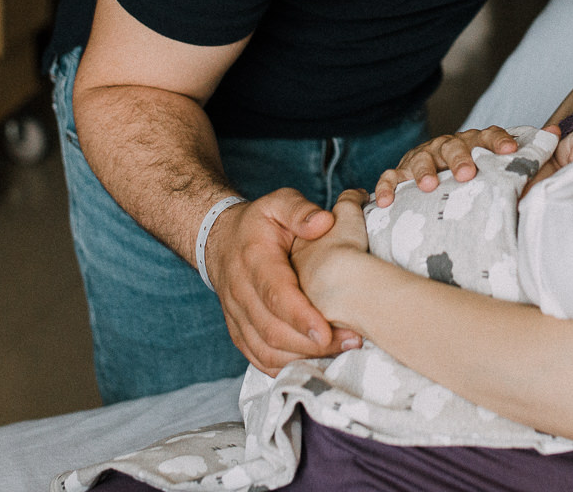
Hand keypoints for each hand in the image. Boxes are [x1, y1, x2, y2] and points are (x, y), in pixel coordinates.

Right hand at [203, 188, 356, 374]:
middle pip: (273, 330)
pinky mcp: (240, 333)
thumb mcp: (278, 203)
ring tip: (341, 353)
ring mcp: (238, 317)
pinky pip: (260, 359)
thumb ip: (300, 211)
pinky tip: (317, 365)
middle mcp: (241, 293)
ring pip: (266, 351)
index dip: (300, 316)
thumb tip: (324, 223)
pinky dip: (287, 368)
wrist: (221, 242)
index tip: (326, 330)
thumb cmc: (260, 223)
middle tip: (351, 341)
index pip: (275, 294)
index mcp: (254, 261)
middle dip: (312, 344)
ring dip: (303, 359)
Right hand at [373, 126, 520, 206]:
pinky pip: (389, 177)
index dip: (499, 141)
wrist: (437, 174)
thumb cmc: (475, 174)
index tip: (511, 150)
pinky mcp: (400, 173)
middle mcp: (447, 146)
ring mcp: (422, 158)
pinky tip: (385, 202)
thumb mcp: (500, 165)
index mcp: (473, 142)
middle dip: (460, 159)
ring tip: (428, 185)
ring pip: (420, 158)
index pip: (488, 135)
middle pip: (453, 147)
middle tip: (467, 174)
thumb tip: (557, 133)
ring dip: (423, 170)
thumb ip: (528, 153)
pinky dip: (386, 187)